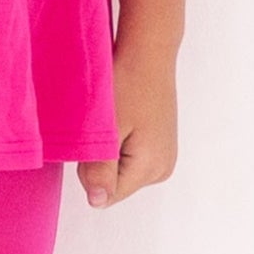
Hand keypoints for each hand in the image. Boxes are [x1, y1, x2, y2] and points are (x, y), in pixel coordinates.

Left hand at [79, 38, 178, 208]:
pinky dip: (117, 142)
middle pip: (114, 184)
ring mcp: (163, 156)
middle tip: (103, 126)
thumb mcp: (107, 129)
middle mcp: (163, 168)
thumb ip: (99, 169)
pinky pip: (128, 156)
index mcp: (152, 169)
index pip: (107, 194)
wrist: (148, 52)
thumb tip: (97, 202)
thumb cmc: (127, 83)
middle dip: (98, 162)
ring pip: (119, 170)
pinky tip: (122, 118)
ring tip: (115, 119)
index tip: (95, 138)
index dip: (90, 171)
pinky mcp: (159, 144)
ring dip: (107, 151)